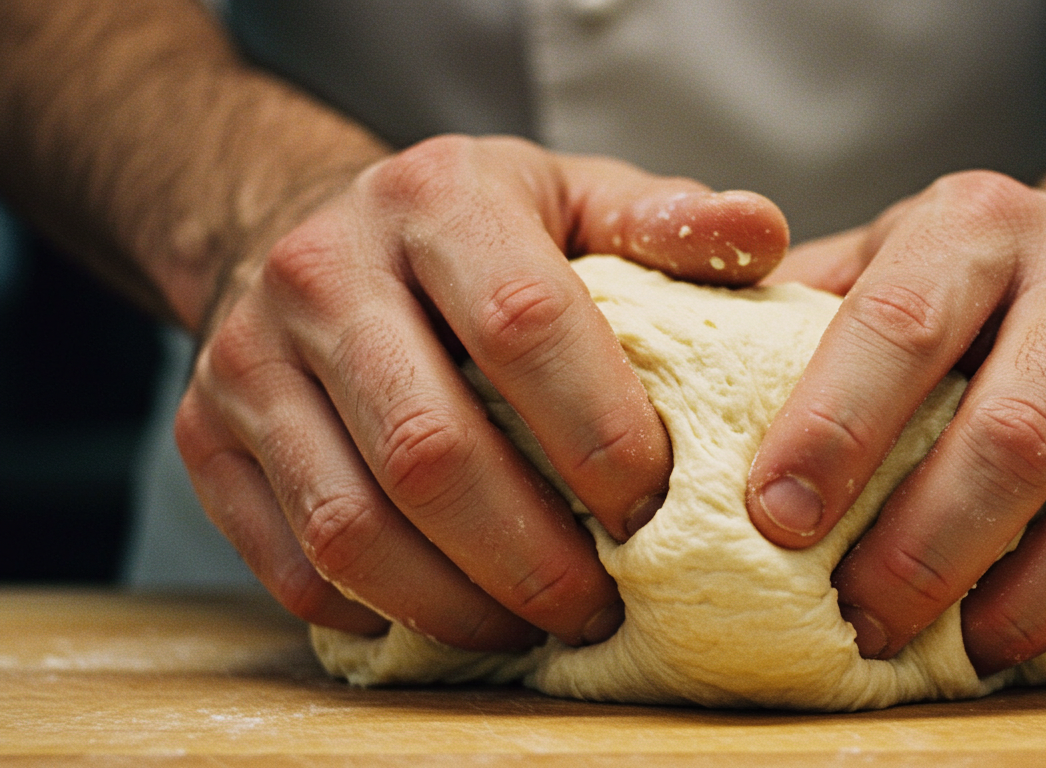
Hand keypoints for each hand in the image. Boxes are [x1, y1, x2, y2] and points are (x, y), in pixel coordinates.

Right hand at [174, 134, 786, 649]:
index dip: (601, 437)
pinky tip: (445, 618)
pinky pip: (288, 560)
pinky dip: (375, 613)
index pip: (527, 328)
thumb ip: (666, 223)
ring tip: (533, 632)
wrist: (307, 232)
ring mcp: (246, 359)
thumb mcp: (572, 197)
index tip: (656, 512)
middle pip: (432, 451)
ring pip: (351, 526)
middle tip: (601, 610)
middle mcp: (325, 272)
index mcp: (438, 199)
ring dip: (457, 607)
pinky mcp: (205, 437)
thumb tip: (761, 234)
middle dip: (534, 559)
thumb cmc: (475, 233)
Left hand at [748, 170, 1045, 673]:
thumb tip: (675, 391)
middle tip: (856, 620)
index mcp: (980, 225)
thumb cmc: (974, 283)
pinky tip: (1038, 643)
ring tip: (950, 650)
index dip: (832, 432)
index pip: (900, 329)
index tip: (773, 520)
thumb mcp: (885, 257)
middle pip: (1010, 441)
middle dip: (920, 551)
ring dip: (1017, 606)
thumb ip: (797, 310)